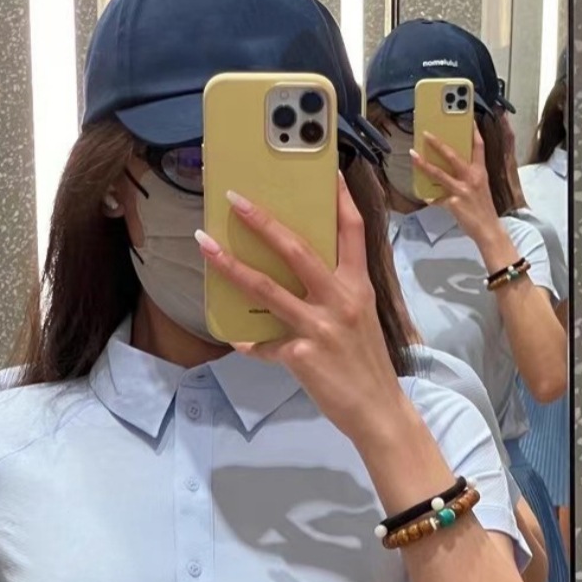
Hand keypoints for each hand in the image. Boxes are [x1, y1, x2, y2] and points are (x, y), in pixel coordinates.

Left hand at [195, 177, 409, 448]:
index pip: (352, 231)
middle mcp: (340, 300)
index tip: (325, 171)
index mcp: (358, 286)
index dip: (339, 198)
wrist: (377, 410)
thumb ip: (335, 293)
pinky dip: (250, 342)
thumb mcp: (360, 318)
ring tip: (205, 245)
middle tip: (233, 198)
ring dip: (231, 265)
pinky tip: (238, 339)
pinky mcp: (302, 354)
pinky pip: (265, 343)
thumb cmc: (366, 363)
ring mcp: (320, 327)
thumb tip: (299, 276)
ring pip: (267, 288)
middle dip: (262, 221)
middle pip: (296, 249)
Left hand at [410, 126, 503, 255]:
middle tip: (426, 134)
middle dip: (437, 143)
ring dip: (424, 164)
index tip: (469, 120)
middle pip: (452, 155)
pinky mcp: (454, 203)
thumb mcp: (480, 188)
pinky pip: (437, 198)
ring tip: (413, 155)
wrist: (488, 229)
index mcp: (480, 172)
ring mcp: (462, 190)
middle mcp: (472, 178)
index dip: (474, 132)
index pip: (479, 147)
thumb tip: (451, 171)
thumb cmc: (483, 209)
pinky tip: (425, 196)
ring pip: (439, 173)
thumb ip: (468, 177)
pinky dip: (431, 198)